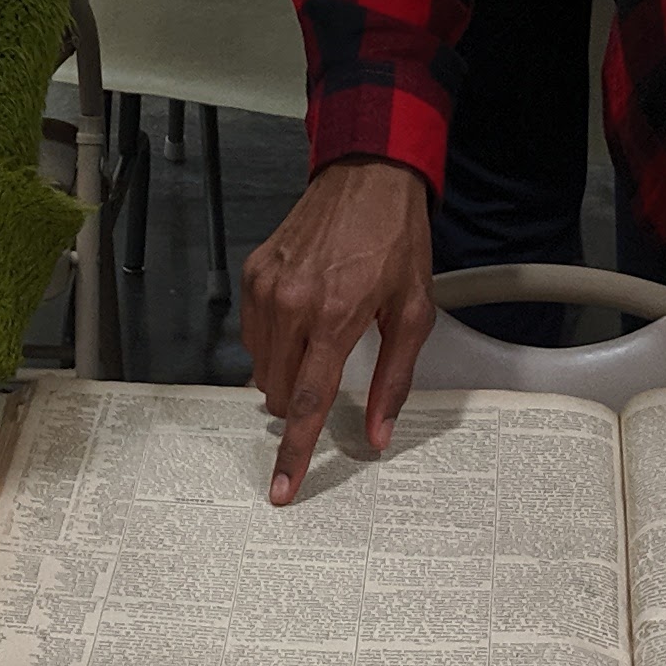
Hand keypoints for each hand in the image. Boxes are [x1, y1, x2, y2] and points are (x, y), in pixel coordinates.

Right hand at [239, 159, 433, 506]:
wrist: (368, 178)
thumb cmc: (395, 240)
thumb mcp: (413, 313)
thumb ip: (393, 380)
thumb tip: (377, 432)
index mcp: (335, 317)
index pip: (308, 403)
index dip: (294, 452)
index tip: (282, 487)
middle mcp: (292, 303)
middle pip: (280, 391)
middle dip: (302, 401)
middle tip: (331, 372)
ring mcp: (266, 287)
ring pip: (262, 366)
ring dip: (287, 371)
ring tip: (321, 336)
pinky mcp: (253, 273)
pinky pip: (252, 333)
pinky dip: (274, 340)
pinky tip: (302, 317)